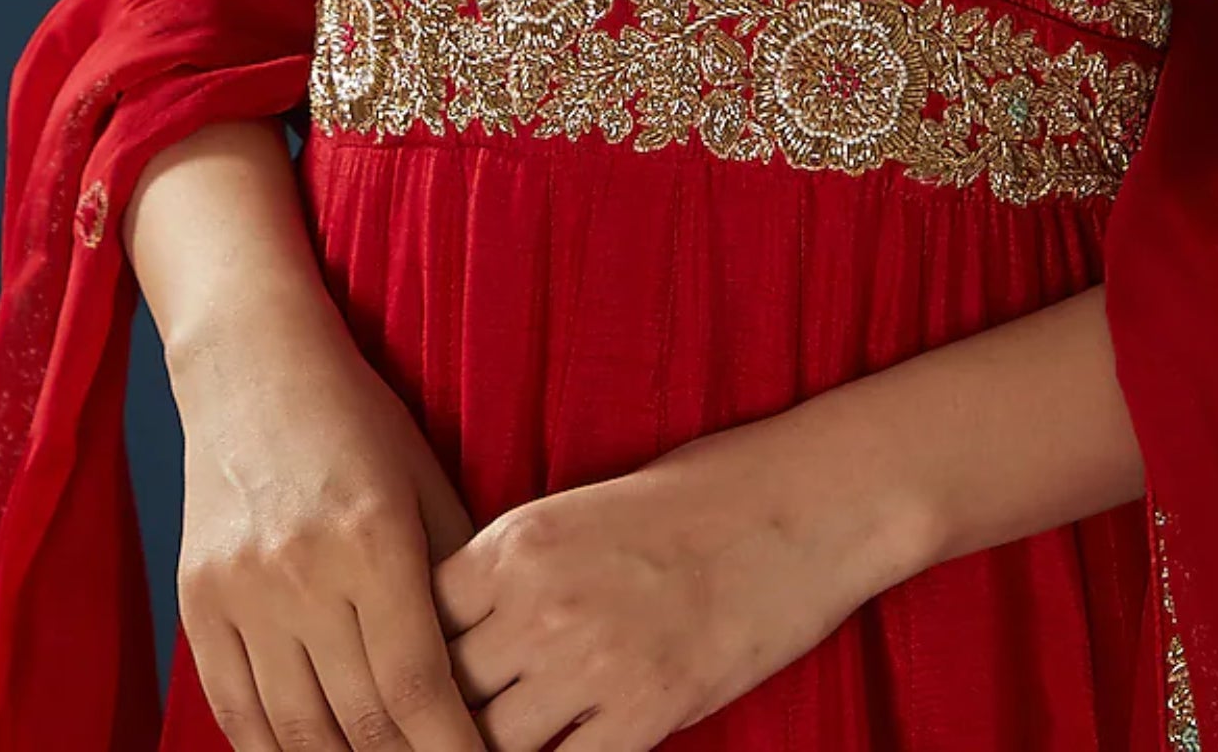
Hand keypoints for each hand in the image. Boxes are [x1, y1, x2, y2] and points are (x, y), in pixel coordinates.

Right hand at [168, 287, 483, 750]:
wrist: (253, 367)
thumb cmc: (358, 419)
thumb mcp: (426, 480)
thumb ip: (457, 574)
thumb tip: (492, 664)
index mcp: (374, 540)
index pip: (419, 685)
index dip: (453, 750)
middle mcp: (304, 575)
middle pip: (360, 720)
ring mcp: (242, 594)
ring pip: (296, 731)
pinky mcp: (199, 604)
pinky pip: (234, 710)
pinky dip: (274, 750)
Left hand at [431, 412, 904, 751]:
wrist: (805, 499)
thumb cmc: (702, 491)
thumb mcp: (585, 507)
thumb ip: (521, 568)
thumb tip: (470, 629)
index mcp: (518, 540)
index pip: (419, 621)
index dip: (412, 659)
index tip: (417, 683)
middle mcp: (540, 600)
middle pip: (445, 691)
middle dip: (442, 716)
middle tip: (446, 729)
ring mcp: (593, 659)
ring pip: (491, 745)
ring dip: (492, 748)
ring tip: (490, 748)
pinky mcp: (650, 708)